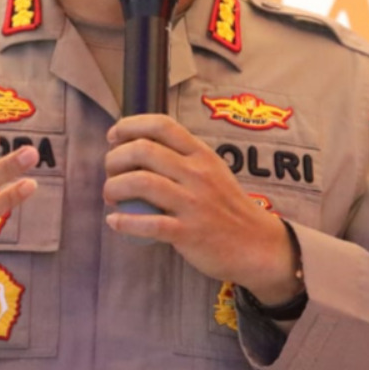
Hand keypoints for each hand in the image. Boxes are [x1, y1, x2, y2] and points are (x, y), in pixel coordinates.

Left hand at [103, 114, 299, 303]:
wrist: (257, 244)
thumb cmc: (225, 206)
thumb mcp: (211, 171)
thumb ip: (180, 158)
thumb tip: (136, 147)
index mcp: (201, 154)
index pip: (161, 125)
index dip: (130, 126)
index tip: (113, 138)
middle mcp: (197, 174)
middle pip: (143, 150)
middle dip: (114, 159)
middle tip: (110, 173)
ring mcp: (193, 203)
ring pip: (141, 183)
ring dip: (114, 187)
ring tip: (110, 196)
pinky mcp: (189, 233)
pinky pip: (149, 223)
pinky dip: (124, 222)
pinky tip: (115, 221)